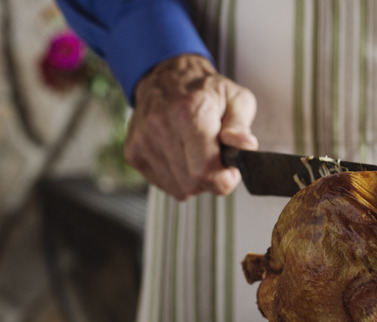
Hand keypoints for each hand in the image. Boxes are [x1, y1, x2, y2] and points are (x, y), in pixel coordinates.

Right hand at [124, 54, 257, 199]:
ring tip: (199, 155)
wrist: (166, 77)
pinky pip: (165, 185)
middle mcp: (161, 127)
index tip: (231, 172)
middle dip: (212, 179)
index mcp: (189, 113)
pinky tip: (183, 157)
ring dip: (195, 180)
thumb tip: (245, 146)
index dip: (224, 181)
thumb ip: (241, 126)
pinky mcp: (132, 152)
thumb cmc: (204, 90)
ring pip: (180, 189)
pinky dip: (179, 178)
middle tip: (217, 159)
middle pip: (193, 184)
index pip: (205, 171)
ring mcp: (143, 141)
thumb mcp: (236, 98)